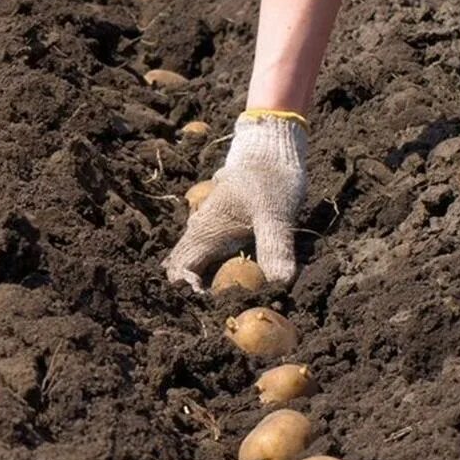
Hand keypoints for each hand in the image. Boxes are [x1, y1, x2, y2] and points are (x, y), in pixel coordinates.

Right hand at [162, 113, 306, 290]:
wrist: (270, 150)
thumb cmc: (270, 180)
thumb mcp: (276, 215)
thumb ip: (275, 249)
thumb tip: (278, 285)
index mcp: (205, 231)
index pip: (181, 271)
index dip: (191, 293)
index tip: (218, 303)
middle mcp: (199, 232)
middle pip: (184, 270)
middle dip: (198, 293)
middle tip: (227, 309)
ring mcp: (208, 229)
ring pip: (196, 263)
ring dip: (207, 283)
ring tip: (231, 300)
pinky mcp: (220, 229)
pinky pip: (208, 256)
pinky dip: (216, 272)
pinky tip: (234, 282)